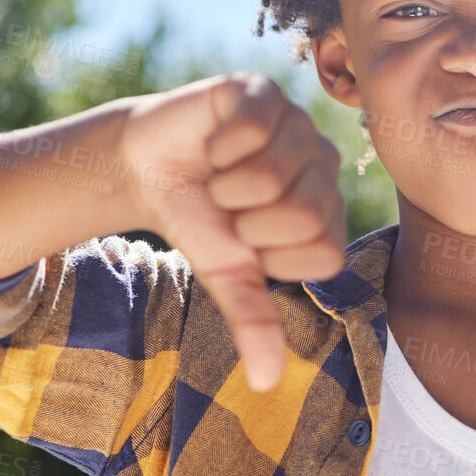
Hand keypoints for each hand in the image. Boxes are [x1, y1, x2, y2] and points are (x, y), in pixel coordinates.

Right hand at [119, 72, 347, 391]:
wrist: (148, 169)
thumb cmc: (199, 222)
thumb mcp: (226, 275)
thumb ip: (254, 321)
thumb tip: (265, 383)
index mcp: (327, 213)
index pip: (325, 251)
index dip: (273, 255)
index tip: (247, 242)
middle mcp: (324, 166)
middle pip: (302, 214)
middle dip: (246, 222)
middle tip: (231, 207)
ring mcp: (298, 124)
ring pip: (272, 174)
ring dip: (227, 186)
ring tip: (220, 175)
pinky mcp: (263, 92)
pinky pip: (253, 127)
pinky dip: (218, 146)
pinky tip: (214, 144)